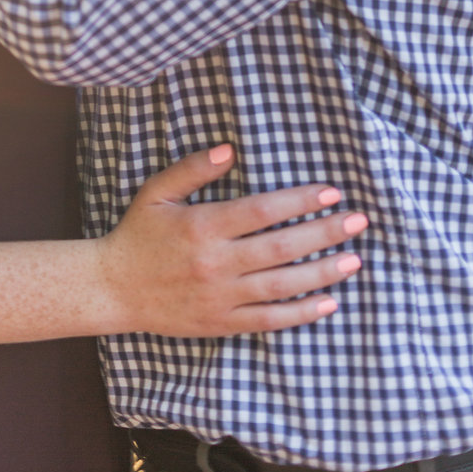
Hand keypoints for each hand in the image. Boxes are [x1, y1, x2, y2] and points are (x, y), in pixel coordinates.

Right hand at [97, 144, 367, 336]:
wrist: (113, 288)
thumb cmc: (138, 234)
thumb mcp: (157, 192)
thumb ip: (193, 168)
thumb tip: (231, 148)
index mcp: (202, 226)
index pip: (261, 211)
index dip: (299, 202)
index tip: (331, 193)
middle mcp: (215, 263)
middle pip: (280, 248)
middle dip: (324, 233)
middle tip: (358, 222)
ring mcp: (220, 297)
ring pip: (282, 286)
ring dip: (322, 273)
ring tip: (354, 260)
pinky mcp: (221, 323)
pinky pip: (269, 320)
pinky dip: (301, 314)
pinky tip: (328, 302)